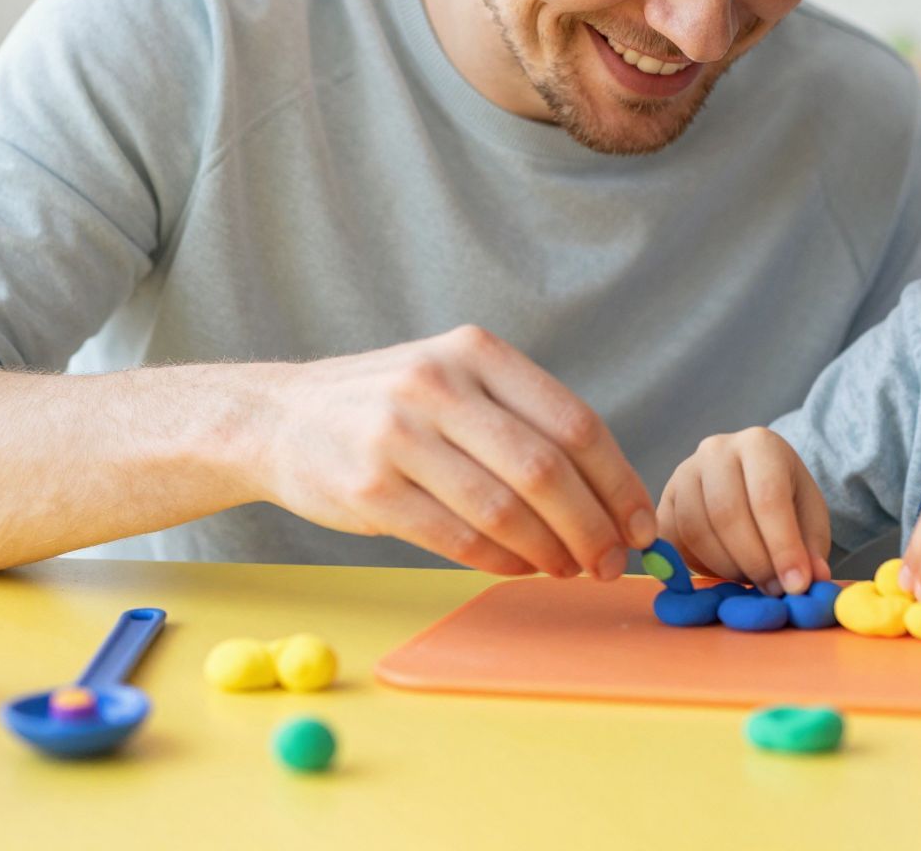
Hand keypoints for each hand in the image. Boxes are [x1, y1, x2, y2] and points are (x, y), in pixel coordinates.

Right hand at [254, 325, 656, 577]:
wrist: (279, 419)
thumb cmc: (388, 408)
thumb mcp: (454, 379)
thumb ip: (523, 421)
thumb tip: (609, 495)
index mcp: (475, 353)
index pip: (575, 423)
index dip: (619, 482)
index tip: (641, 524)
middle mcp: (438, 384)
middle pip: (546, 471)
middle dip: (593, 528)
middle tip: (613, 562)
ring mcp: (399, 435)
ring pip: (505, 510)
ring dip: (550, 552)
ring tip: (568, 569)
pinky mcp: (370, 488)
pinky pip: (458, 539)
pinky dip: (501, 561)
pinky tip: (518, 566)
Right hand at [657, 427, 830, 595]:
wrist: (749, 482)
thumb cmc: (785, 499)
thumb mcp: (810, 518)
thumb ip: (810, 548)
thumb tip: (812, 579)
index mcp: (760, 444)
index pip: (767, 497)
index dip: (782, 547)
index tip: (796, 585)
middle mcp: (716, 450)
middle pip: (727, 514)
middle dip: (754, 562)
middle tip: (774, 590)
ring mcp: (684, 473)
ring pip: (696, 531)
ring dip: (726, 568)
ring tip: (752, 580)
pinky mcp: (663, 501)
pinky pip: (673, 542)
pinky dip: (698, 567)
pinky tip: (724, 572)